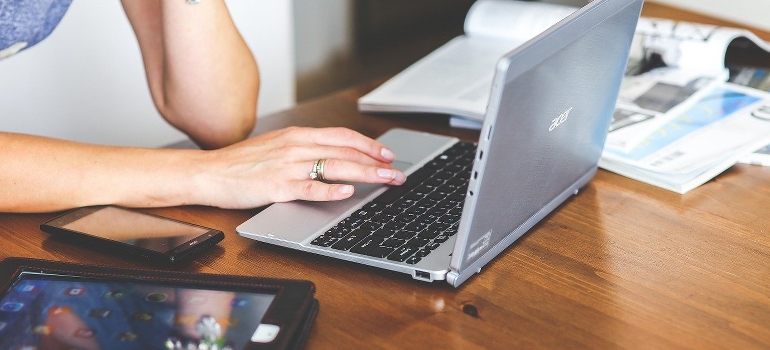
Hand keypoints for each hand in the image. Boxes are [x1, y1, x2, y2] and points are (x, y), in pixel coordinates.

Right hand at [191, 127, 406, 207]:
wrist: (208, 172)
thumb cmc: (241, 163)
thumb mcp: (277, 147)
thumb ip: (304, 149)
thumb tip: (333, 157)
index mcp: (297, 135)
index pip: (342, 136)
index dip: (369, 145)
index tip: (387, 155)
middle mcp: (296, 146)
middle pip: (345, 151)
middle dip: (376, 163)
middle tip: (397, 173)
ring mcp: (287, 166)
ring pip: (335, 167)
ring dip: (365, 174)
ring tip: (385, 181)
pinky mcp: (277, 186)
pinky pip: (309, 187)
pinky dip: (330, 190)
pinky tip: (347, 192)